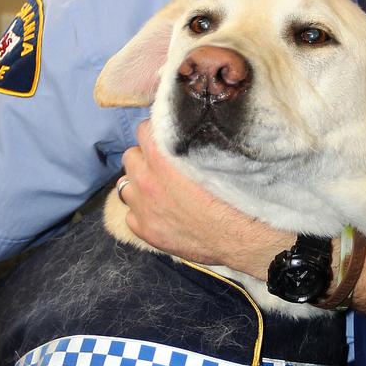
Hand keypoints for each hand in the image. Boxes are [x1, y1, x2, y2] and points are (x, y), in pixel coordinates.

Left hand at [121, 120, 292, 277]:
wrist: (240, 235)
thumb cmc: (233, 192)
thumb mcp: (212, 157)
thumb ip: (188, 144)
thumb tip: (182, 133)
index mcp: (163, 157)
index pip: (143, 130)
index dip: (155, 132)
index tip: (165, 138)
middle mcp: (147, 180)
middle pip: (130, 156)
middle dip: (144, 157)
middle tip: (162, 164)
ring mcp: (143, 208)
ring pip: (125, 185)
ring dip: (139, 183)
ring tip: (158, 188)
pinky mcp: (144, 230)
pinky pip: (131, 214)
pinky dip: (142, 211)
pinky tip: (160, 213)